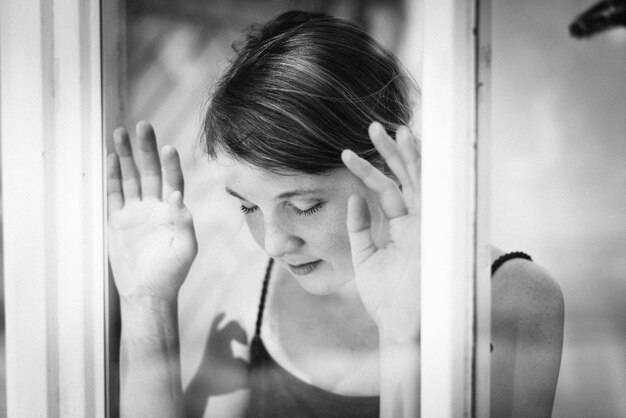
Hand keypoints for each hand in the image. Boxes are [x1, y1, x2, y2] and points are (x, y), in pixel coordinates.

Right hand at [108, 121, 197, 300]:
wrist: (148, 293)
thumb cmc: (172, 273)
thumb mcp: (186, 250)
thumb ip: (184, 223)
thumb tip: (178, 197)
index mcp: (173, 211)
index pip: (173, 180)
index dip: (171, 164)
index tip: (168, 147)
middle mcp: (155, 206)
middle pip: (150, 171)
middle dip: (146, 149)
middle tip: (143, 125)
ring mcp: (135, 211)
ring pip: (130, 178)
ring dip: (125, 156)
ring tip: (121, 132)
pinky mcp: (118, 220)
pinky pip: (114, 194)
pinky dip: (112, 177)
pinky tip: (111, 158)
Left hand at [341, 122, 419, 342]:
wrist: (402, 327)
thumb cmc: (386, 300)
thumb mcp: (366, 258)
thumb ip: (360, 228)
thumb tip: (353, 200)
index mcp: (403, 229)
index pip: (387, 191)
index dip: (369, 170)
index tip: (347, 154)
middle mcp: (417, 222)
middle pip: (405, 178)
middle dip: (390, 152)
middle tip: (374, 127)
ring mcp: (428, 224)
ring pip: (419, 180)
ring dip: (406, 154)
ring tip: (390, 129)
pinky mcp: (435, 229)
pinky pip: (427, 193)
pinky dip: (419, 171)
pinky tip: (410, 148)